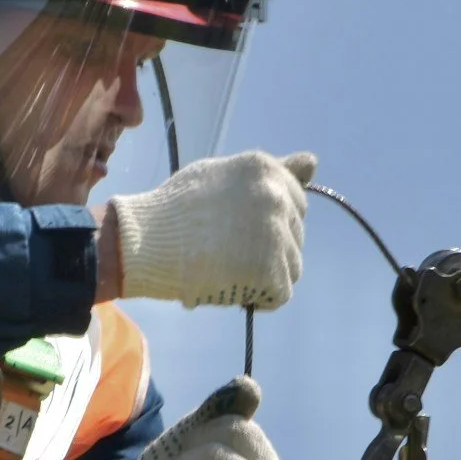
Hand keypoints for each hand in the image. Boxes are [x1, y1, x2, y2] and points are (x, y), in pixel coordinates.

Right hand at [104, 151, 315, 309]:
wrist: (147, 240)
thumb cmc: (177, 208)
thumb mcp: (223, 174)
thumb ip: (272, 171)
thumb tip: (313, 163)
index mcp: (266, 170)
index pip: (296, 202)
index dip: (268, 220)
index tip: (239, 228)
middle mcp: (278, 198)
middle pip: (295, 234)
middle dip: (269, 246)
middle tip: (229, 249)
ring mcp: (277, 235)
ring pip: (292, 265)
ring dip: (266, 273)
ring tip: (229, 268)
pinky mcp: (272, 272)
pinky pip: (280, 293)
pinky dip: (259, 297)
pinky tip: (231, 286)